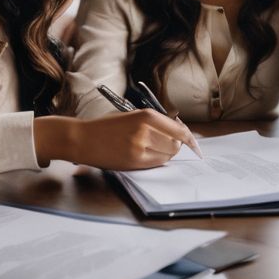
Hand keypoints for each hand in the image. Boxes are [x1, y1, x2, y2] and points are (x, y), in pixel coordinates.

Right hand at [37, 110, 189, 169]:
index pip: (180, 130)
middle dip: (176, 146)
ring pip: (167, 155)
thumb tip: (178, 130)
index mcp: (147, 115)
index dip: (190, 139)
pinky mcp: (134, 161)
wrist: (83, 139)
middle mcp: (146, 131)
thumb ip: (156, 122)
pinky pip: (155, 163)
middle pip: (176, 144)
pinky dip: (156, 160)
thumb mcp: (133, 115)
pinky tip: (146, 155)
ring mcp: (140, 148)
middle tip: (168, 144)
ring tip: (152, 148)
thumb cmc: (107, 126)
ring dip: (166, 154)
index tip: (194, 144)